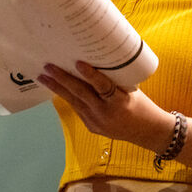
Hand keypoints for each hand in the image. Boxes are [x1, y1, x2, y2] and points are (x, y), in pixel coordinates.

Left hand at [36, 61, 169, 151]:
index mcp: (120, 102)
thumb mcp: (131, 90)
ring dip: (57, 88)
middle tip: (47, 67)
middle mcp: (106, 113)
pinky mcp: (91, 126)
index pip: (103, 87)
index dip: (91, 75)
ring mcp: (96, 122)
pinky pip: (77, 108)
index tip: (78, 63)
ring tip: (43, 77)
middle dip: (62, 79)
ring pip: (74, 101)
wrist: (147, 132)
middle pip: (81, 94)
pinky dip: (67, 97)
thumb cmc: (142, 105)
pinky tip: (56, 87)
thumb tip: (92, 60)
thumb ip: (112, 80)